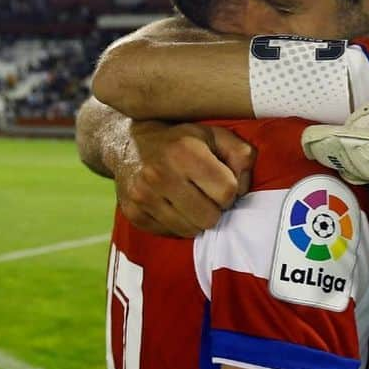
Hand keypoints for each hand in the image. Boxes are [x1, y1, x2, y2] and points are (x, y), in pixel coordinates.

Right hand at [113, 121, 255, 237]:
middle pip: (210, 218)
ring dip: (197, 219)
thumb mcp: (213, 134)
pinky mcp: (134, 214)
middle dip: (214, 208)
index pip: (227, 192)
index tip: (220, 181)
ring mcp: (143, 196)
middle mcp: (160, 175)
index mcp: (184, 151)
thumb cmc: (179, 139)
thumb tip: (243, 187)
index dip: (230, 189)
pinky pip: (171, 234)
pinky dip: (177, 224)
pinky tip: (173, 205)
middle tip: (205, 194)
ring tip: (190, 199)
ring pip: (191, 231)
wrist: (125, 142)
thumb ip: (240, 153)